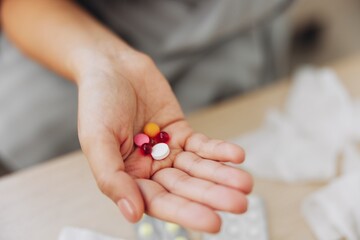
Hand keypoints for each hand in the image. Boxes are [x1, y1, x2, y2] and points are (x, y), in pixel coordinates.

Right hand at [77, 50, 251, 232]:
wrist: (113, 67)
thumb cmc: (98, 102)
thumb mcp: (97, 140)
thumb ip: (112, 178)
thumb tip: (133, 214)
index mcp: (128, 177)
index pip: (159, 202)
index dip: (185, 213)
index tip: (212, 221)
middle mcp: (150, 168)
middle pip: (185, 187)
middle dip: (211, 195)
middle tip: (239, 204)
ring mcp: (168, 151)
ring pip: (198, 168)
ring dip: (222, 175)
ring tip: (245, 183)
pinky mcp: (181, 132)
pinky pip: (203, 145)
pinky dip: (219, 150)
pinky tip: (237, 155)